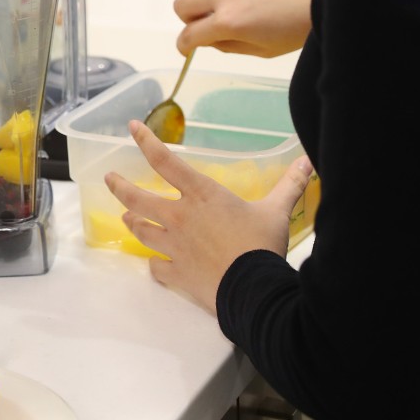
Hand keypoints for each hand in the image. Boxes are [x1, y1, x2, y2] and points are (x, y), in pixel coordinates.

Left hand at [104, 120, 313, 313]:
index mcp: (201, 195)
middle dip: (119, 187)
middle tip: (109, 179)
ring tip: (126, 216)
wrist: (253, 290)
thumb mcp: (277, 210)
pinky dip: (153, 264)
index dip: (146, 142)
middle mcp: (180, 217)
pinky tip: (153, 264)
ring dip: (132, 221)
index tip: (132, 129)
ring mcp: (173, 246)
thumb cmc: (261, 246)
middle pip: (138, 198)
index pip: (165, 161)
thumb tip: (309, 161)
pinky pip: (155, 267)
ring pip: (141, 230)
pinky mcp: (175, 273)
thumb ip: (290, 184)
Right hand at [173, 0, 322, 57]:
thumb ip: (228, 45)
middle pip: (181, 5)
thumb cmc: (300, 27)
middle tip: (209, 22)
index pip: (188, 36)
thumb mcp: (262, 51)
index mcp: (228, 22)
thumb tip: (208, 38)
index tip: (189, 47)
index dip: (185, 46)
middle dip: (190, 19)